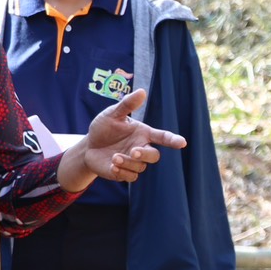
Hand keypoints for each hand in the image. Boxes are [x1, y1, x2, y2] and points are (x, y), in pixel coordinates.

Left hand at [61, 89, 185, 190]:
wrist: (88, 147)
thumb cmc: (103, 128)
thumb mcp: (113, 114)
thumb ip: (127, 105)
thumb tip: (142, 92)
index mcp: (143, 133)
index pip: (162, 137)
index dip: (173, 140)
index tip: (182, 143)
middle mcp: (141, 148)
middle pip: (154, 156)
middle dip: (145, 154)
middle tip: (133, 151)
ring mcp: (134, 162)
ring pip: (141, 167)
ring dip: (128, 163)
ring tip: (114, 157)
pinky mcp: (124, 173)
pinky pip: (131, 177)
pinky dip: (123, 172)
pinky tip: (112, 165)